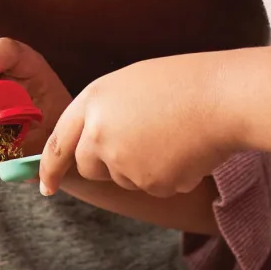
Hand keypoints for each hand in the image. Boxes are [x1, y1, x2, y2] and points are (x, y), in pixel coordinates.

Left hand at [39, 52, 240, 197]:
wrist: (224, 98)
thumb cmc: (184, 83)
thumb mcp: (131, 85)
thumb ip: (105, 114)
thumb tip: (99, 147)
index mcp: (92, 102)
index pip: (60, 143)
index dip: (50, 168)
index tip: (46, 186)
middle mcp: (100, 135)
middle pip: (89, 167)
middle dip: (106, 163)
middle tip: (141, 141)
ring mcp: (123, 162)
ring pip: (125, 178)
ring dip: (143, 166)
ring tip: (173, 134)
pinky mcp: (151, 184)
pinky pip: (155, 186)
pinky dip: (170, 175)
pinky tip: (188, 149)